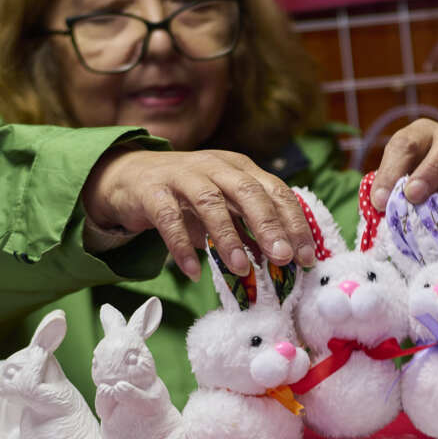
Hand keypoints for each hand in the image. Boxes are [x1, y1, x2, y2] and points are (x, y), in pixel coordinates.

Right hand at [82, 148, 317, 280]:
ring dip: (228, 237)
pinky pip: (169, 219)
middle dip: (268, 225)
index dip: (293, 223)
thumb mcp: (225, 206)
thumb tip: (284, 260)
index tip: (306, 256)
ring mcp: (182, 176)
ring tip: (240, 268)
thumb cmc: (188, 195)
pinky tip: (193, 272)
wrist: (131, 176)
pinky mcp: (152, 191)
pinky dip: (182, 247)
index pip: (275, 191)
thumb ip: (250, 228)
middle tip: (282, 257)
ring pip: (210, 202)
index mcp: (240, 168)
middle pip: (248, 191)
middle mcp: (215, 166)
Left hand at [369, 119, 437, 259]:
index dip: (391, 172)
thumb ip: (388, 189)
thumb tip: (382, 203)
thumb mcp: (394, 181)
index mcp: (420, 134)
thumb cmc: (409, 186)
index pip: (405, 145)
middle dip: (430, 172)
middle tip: (412, 196)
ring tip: (426, 215)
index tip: (380, 201)